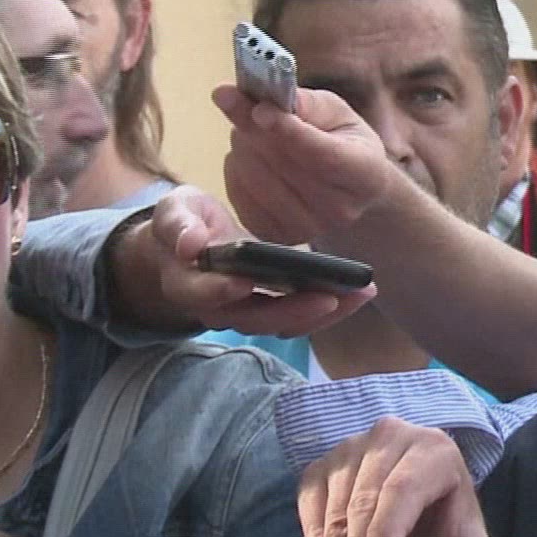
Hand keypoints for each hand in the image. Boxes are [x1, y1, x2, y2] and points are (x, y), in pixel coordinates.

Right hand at [120, 186, 374, 336]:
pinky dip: (332, 307)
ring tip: (361, 292)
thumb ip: (178, 225)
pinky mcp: (273, 309)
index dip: (221, 291)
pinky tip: (361, 290)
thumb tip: (191, 245)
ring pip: (283, 323)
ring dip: (323, 313)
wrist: (191, 248)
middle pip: (254, 319)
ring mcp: (248, 313)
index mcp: (188, 284)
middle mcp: (219, 308)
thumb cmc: (184, 225)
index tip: (246, 282)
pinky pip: (301, 316)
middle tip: (330, 297)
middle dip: (292, 311)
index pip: (203, 293)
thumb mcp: (175, 213)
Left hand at [215, 84, 403, 248]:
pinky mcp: (276, 236)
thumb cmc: (342, 141)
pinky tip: (248, 157)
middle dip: (254, 129)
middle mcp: (340, 210)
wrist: (346, 189)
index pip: (323, 155)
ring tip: (249, 130)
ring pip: (257, 180)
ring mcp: (308, 229)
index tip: (259, 108)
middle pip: (285, 166)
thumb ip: (306, 103)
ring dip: (242, 146)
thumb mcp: (337, 113)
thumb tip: (265, 103)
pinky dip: (235, 170)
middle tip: (240, 102)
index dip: (288, 130)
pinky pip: (239, 197)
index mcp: (366, 175)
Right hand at [298, 417, 493, 536]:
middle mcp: (388, 438)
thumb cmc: (442, 511)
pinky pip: (310, 516)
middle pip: (363, 505)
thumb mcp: (464, 528)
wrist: (415, 481)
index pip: (404, 489)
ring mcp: (349, 450)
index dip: (386, 530)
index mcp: (432, 449)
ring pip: (334, 514)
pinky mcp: (320, 468)